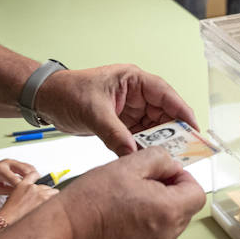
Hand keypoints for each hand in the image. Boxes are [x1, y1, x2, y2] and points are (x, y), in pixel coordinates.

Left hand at [0, 158, 36, 194]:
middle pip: (25, 170)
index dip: (22, 188)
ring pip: (28, 167)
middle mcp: (7, 163)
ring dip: (34, 175)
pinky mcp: (15, 162)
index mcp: (0, 170)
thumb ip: (7, 191)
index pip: (15, 180)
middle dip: (31, 180)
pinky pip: (27, 166)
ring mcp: (12, 161)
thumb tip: (18, 194)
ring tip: (36, 185)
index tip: (27, 194)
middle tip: (36, 189)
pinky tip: (33, 180)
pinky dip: (32, 173)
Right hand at [0, 173, 57, 234]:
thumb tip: (33, 192)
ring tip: (46, 204)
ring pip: (53, 192)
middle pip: (46, 185)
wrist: (7, 221)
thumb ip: (25, 191)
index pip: (34, 174)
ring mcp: (41, 195)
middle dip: (45, 192)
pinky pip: (55, 200)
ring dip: (51, 197)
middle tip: (41, 200)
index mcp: (23, 184)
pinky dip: (53, 204)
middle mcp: (33, 188)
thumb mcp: (14, 196)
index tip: (40, 180)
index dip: (38, 178)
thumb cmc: (9, 212)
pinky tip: (48, 208)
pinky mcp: (46, 203)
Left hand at [33, 63, 199, 156]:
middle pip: (164, 112)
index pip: (165, 94)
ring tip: (168, 157)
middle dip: (173, 131)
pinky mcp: (121, 123)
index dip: (182, 111)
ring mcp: (130, 109)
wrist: (45, 99)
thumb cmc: (67, 92)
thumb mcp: (93, 112)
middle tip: (184, 149)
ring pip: (153, 127)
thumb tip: (132, 153)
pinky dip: (143, 147)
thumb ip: (114, 134)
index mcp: (134, 80)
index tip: (194, 128)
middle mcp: (136, 94)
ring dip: (158, 141)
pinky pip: (139, 136)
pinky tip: (147, 158)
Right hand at [56, 147, 205, 238]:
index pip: (197, 193)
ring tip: (127, 203)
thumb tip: (171, 165)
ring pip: (168, 227)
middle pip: (184, 211)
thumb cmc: (90, 202)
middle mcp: (165, 237)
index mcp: (168, 211)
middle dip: (169, 194)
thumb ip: (159, 159)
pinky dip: (143, 230)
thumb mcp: (128, 165)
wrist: (63, 235)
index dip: (183, 179)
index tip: (166, 174)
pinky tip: (120, 221)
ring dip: (156, 212)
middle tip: (142, 185)